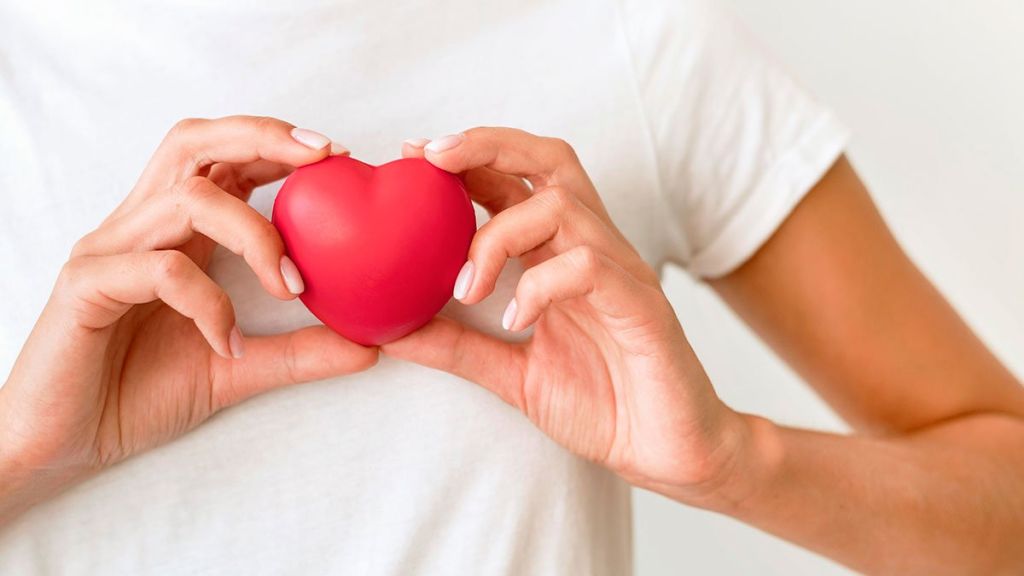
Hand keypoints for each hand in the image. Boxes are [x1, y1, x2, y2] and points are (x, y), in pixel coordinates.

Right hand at [0, 116, 376, 519]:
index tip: (337, 156)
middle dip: (262, 137)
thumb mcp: (237, 368)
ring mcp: (108, 251)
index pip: (221, 158)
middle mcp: (139, 227)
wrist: (64, 445)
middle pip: (193, 143)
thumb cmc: (138, 394)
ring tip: (291, 284)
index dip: (275, 143)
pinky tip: (227, 342)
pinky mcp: (86, 286)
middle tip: (323, 158)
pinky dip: (208, 302)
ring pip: (186, 199)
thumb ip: (299, 353)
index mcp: (172, 232)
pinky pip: (159, 270)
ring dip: (253, 234)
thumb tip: (371, 346)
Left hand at [387, 128, 751, 500]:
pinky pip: (589, 267)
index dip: (467, 158)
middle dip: (488, 146)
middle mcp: (593, 249)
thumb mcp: (511, 374)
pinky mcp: (641, 306)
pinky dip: (540, 286)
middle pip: (550, 162)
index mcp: (561, 255)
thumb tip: (390, 331)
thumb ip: (458, 347)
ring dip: (498, 236)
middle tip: (432, 158)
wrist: (667, 450)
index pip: (517, 181)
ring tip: (467, 289)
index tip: (413, 155)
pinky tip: (515, 323)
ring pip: (562, 207)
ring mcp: (620, 273)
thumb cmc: (602, 404)